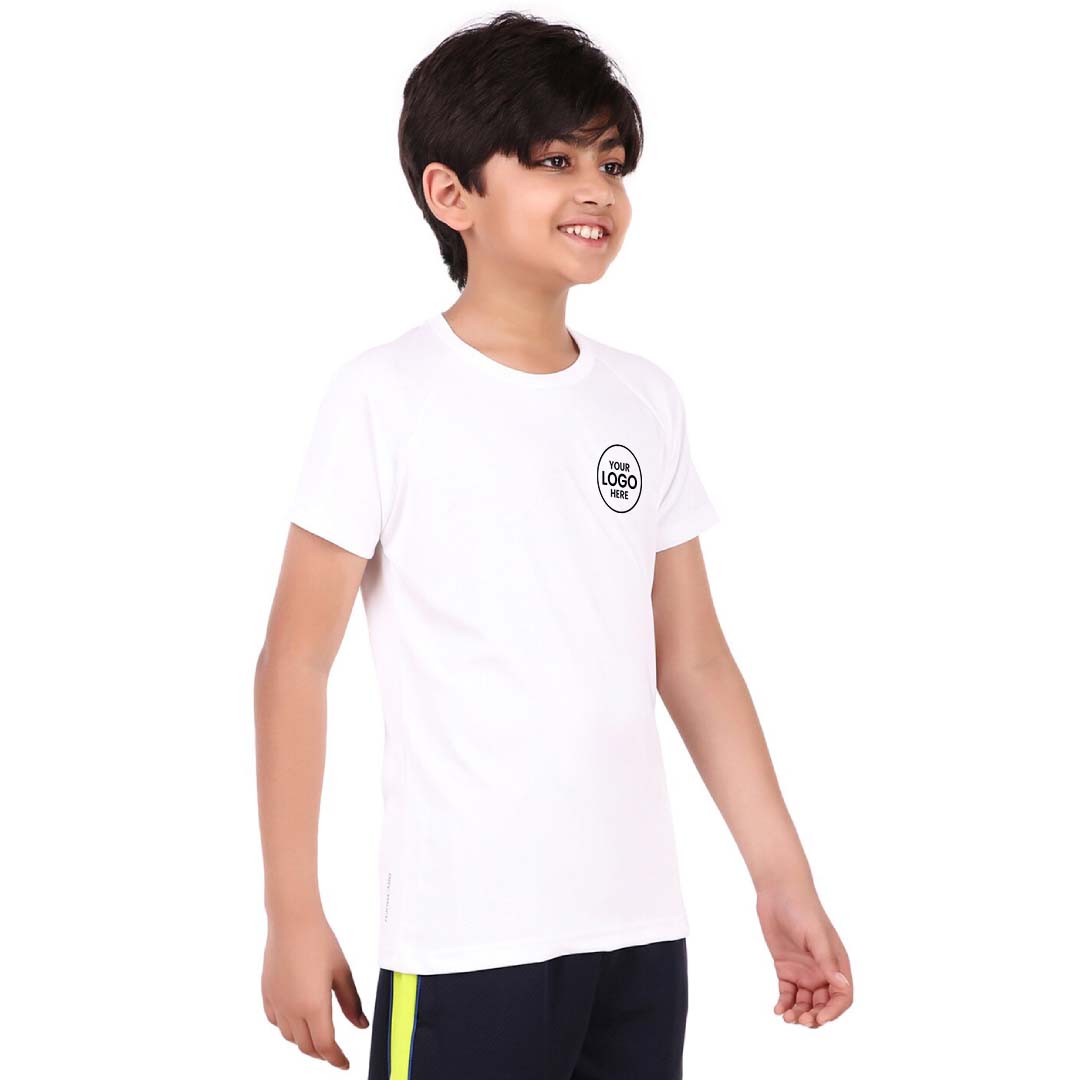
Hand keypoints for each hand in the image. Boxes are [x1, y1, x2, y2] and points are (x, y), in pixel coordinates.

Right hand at [261, 911, 368, 1068]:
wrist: (292, 921)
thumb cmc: (321, 941)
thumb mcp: (342, 972)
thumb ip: (352, 1002)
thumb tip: (362, 1025)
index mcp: (314, 1006)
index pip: (325, 1046)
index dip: (336, 1059)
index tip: (345, 1064)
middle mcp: (292, 1010)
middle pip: (307, 1046)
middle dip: (322, 1053)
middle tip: (334, 1051)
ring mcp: (276, 1003)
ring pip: (289, 1037)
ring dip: (304, 1041)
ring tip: (318, 1034)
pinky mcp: (267, 994)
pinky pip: (275, 1022)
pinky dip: (287, 1028)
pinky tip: (297, 1019)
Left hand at [755, 882, 852, 1026]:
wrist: (778, 892)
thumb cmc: (803, 909)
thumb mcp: (816, 936)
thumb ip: (827, 962)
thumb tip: (842, 987)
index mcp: (836, 964)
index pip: (842, 996)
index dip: (834, 1011)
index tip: (820, 1018)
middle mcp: (822, 970)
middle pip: (823, 1004)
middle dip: (814, 1016)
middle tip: (800, 1020)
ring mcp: (804, 970)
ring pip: (805, 1002)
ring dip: (798, 1013)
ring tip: (787, 1017)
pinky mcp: (785, 967)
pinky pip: (787, 992)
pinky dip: (785, 1003)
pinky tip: (778, 1010)